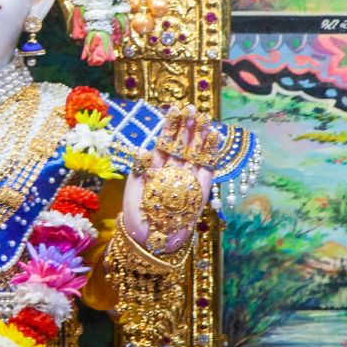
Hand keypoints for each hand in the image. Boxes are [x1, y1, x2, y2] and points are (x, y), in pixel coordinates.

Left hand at [122, 106, 215, 254]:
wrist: (151, 239)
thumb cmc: (138, 214)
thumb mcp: (133, 189)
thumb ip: (140, 168)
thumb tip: (143, 149)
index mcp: (155, 167)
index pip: (164, 142)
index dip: (170, 126)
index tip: (174, 108)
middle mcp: (172, 171)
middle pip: (182, 144)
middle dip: (187, 126)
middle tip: (192, 107)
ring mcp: (187, 179)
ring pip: (195, 153)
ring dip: (200, 136)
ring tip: (204, 118)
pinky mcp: (200, 190)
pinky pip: (207, 169)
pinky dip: (210, 153)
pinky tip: (213, 137)